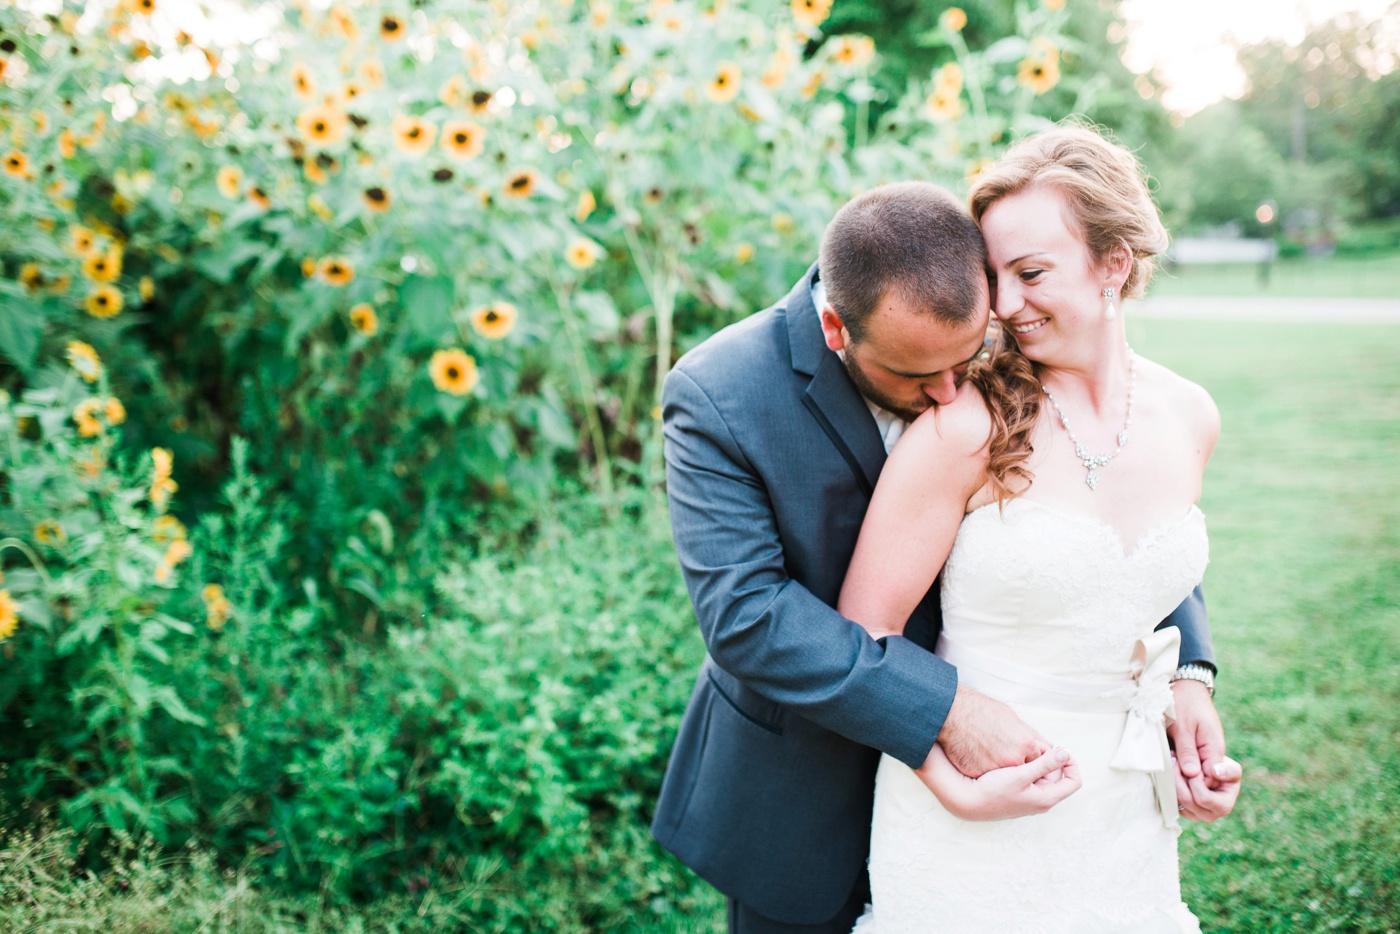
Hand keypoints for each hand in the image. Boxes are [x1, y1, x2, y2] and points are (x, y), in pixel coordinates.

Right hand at [917, 743, 1082, 820]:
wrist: (968, 802)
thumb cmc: (993, 790)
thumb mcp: (1021, 774)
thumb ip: (1045, 764)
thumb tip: (1066, 753)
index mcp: (1046, 799)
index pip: (1074, 781)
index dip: (1071, 763)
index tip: (1058, 750)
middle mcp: (1041, 801)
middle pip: (1057, 776)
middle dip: (1051, 760)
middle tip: (1036, 747)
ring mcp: (1029, 799)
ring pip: (1043, 776)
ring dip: (1038, 762)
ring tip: (1024, 752)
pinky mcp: (1019, 795)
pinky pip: (1031, 778)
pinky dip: (1027, 767)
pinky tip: (1014, 759)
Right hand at [937, 684, 1048, 777]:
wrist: (952, 714)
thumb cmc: (981, 711)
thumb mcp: (1012, 718)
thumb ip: (1030, 736)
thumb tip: (1045, 747)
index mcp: (1026, 743)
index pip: (1041, 759)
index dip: (1034, 756)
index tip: (1027, 752)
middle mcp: (1014, 759)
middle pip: (1026, 770)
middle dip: (1022, 766)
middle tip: (1009, 754)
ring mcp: (996, 769)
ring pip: (1008, 777)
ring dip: (1004, 771)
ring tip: (993, 755)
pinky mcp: (979, 775)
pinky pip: (989, 778)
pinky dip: (986, 771)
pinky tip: (979, 758)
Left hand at [1167, 679, 1241, 820]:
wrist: (1186, 690)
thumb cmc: (1184, 704)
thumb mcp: (1184, 725)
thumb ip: (1188, 750)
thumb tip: (1192, 775)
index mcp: (1216, 753)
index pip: (1214, 782)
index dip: (1196, 784)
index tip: (1179, 766)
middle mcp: (1216, 767)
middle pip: (1217, 804)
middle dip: (1193, 797)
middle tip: (1173, 776)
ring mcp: (1207, 773)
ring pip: (1205, 807)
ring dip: (1185, 798)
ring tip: (1169, 775)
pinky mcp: (1197, 774)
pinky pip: (1194, 799)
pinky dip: (1180, 796)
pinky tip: (1168, 784)